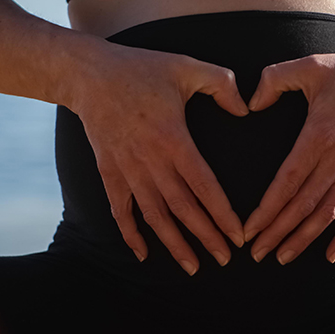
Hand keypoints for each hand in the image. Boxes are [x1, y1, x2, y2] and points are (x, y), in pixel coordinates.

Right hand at [69, 41, 248, 274]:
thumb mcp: (187, 67)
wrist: (88, 75)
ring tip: (193, 267)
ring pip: (154, 216)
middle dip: (205, 236)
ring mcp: (127, 169)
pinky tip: (143, 254)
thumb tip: (246, 110)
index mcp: (173, 138)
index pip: (203, 185)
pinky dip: (131, 234)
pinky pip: (120, 210)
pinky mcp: (109, 172)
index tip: (238, 235)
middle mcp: (150, 160)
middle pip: (182, 208)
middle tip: (226, 260)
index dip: (222, 213)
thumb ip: (222, 85)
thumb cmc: (142, 69)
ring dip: (173, 244)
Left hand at [243, 47, 334, 264]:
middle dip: (278, 231)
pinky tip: (330, 256)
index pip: (289, 180)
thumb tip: (250, 103)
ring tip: (281, 257)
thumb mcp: (311, 64)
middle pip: (304, 204)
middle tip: (256, 254)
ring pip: (328, 212)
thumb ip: (275, 78)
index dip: (268, 208)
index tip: (249, 228)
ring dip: (304, 238)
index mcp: (320, 133)